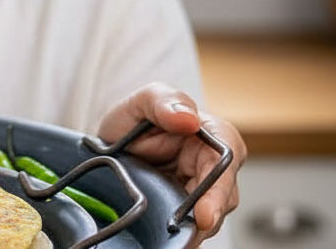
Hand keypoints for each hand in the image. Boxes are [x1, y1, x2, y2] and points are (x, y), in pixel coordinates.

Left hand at [98, 82, 246, 245]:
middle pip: (222, 197)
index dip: (218, 189)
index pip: (227, 160)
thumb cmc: (135, 118)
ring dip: (193, 231)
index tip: (205, 213)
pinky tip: (169, 243)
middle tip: (186, 237)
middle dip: (208, 218)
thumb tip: (187, 118)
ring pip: (208, 218)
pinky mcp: (184, 210)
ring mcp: (199, 191)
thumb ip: (163, 101)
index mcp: (213, 135)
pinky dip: (181, 236)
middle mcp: (212, 166)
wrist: (108, 143)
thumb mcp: (143, 100)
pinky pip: (188, 227)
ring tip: (175, 243)